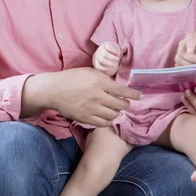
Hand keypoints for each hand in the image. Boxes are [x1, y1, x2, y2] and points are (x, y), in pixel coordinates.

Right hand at [22, 68, 141, 126]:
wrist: (54, 90)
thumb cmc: (72, 78)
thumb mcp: (90, 72)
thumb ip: (104, 78)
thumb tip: (117, 84)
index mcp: (99, 82)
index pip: (122, 90)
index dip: (134, 95)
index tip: (140, 97)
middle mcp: (97, 96)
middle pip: (120, 105)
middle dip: (126, 105)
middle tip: (125, 103)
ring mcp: (91, 108)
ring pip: (113, 115)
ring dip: (117, 112)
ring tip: (115, 109)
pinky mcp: (85, 118)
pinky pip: (103, 123)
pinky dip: (108, 120)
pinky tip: (107, 116)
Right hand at [93, 41, 121, 76]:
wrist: (102, 52)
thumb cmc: (112, 50)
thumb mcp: (116, 47)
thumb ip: (121, 48)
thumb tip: (125, 48)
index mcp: (105, 44)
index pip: (109, 46)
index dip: (115, 50)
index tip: (120, 54)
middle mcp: (100, 50)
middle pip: (105, 54)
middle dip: (112, 57)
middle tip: (118, 59)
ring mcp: (97, 56)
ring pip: (102, 60)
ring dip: (109, 63)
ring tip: (115, 65)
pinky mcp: (96, 62)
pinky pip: (97, 66)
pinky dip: (102, 68)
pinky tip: (107, 69)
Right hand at [175, 32, 195, 66]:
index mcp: (192, 36)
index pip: (189, 41)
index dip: (189, 46)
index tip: (190, 51)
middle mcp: (183, 43)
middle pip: (182, 51)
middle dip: (191, 58)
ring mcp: (180, 52)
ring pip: (178, 58)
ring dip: (187, 64)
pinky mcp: (180, 60)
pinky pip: (178, 65)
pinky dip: (184, 68)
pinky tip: (192, 70)